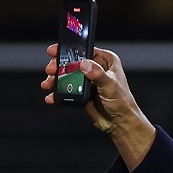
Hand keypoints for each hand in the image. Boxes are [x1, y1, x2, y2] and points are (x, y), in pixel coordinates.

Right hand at [42, 44, 155, 169]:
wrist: (120, 123)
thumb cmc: (123, 103)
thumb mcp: (111, 86)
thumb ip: (98, 74)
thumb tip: (85, 65)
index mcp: (106, 61)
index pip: (84, 50)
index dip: (69, 49)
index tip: (55, 51)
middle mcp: (96, 68)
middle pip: (71, 61)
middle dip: (58, 65)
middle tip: (51, 70)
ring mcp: (87, 80)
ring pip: (66, 74)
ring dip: (55, 79)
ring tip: (49, 84)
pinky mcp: (81, 91)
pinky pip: (66, 88)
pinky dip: (58, 92)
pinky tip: (52, 96)